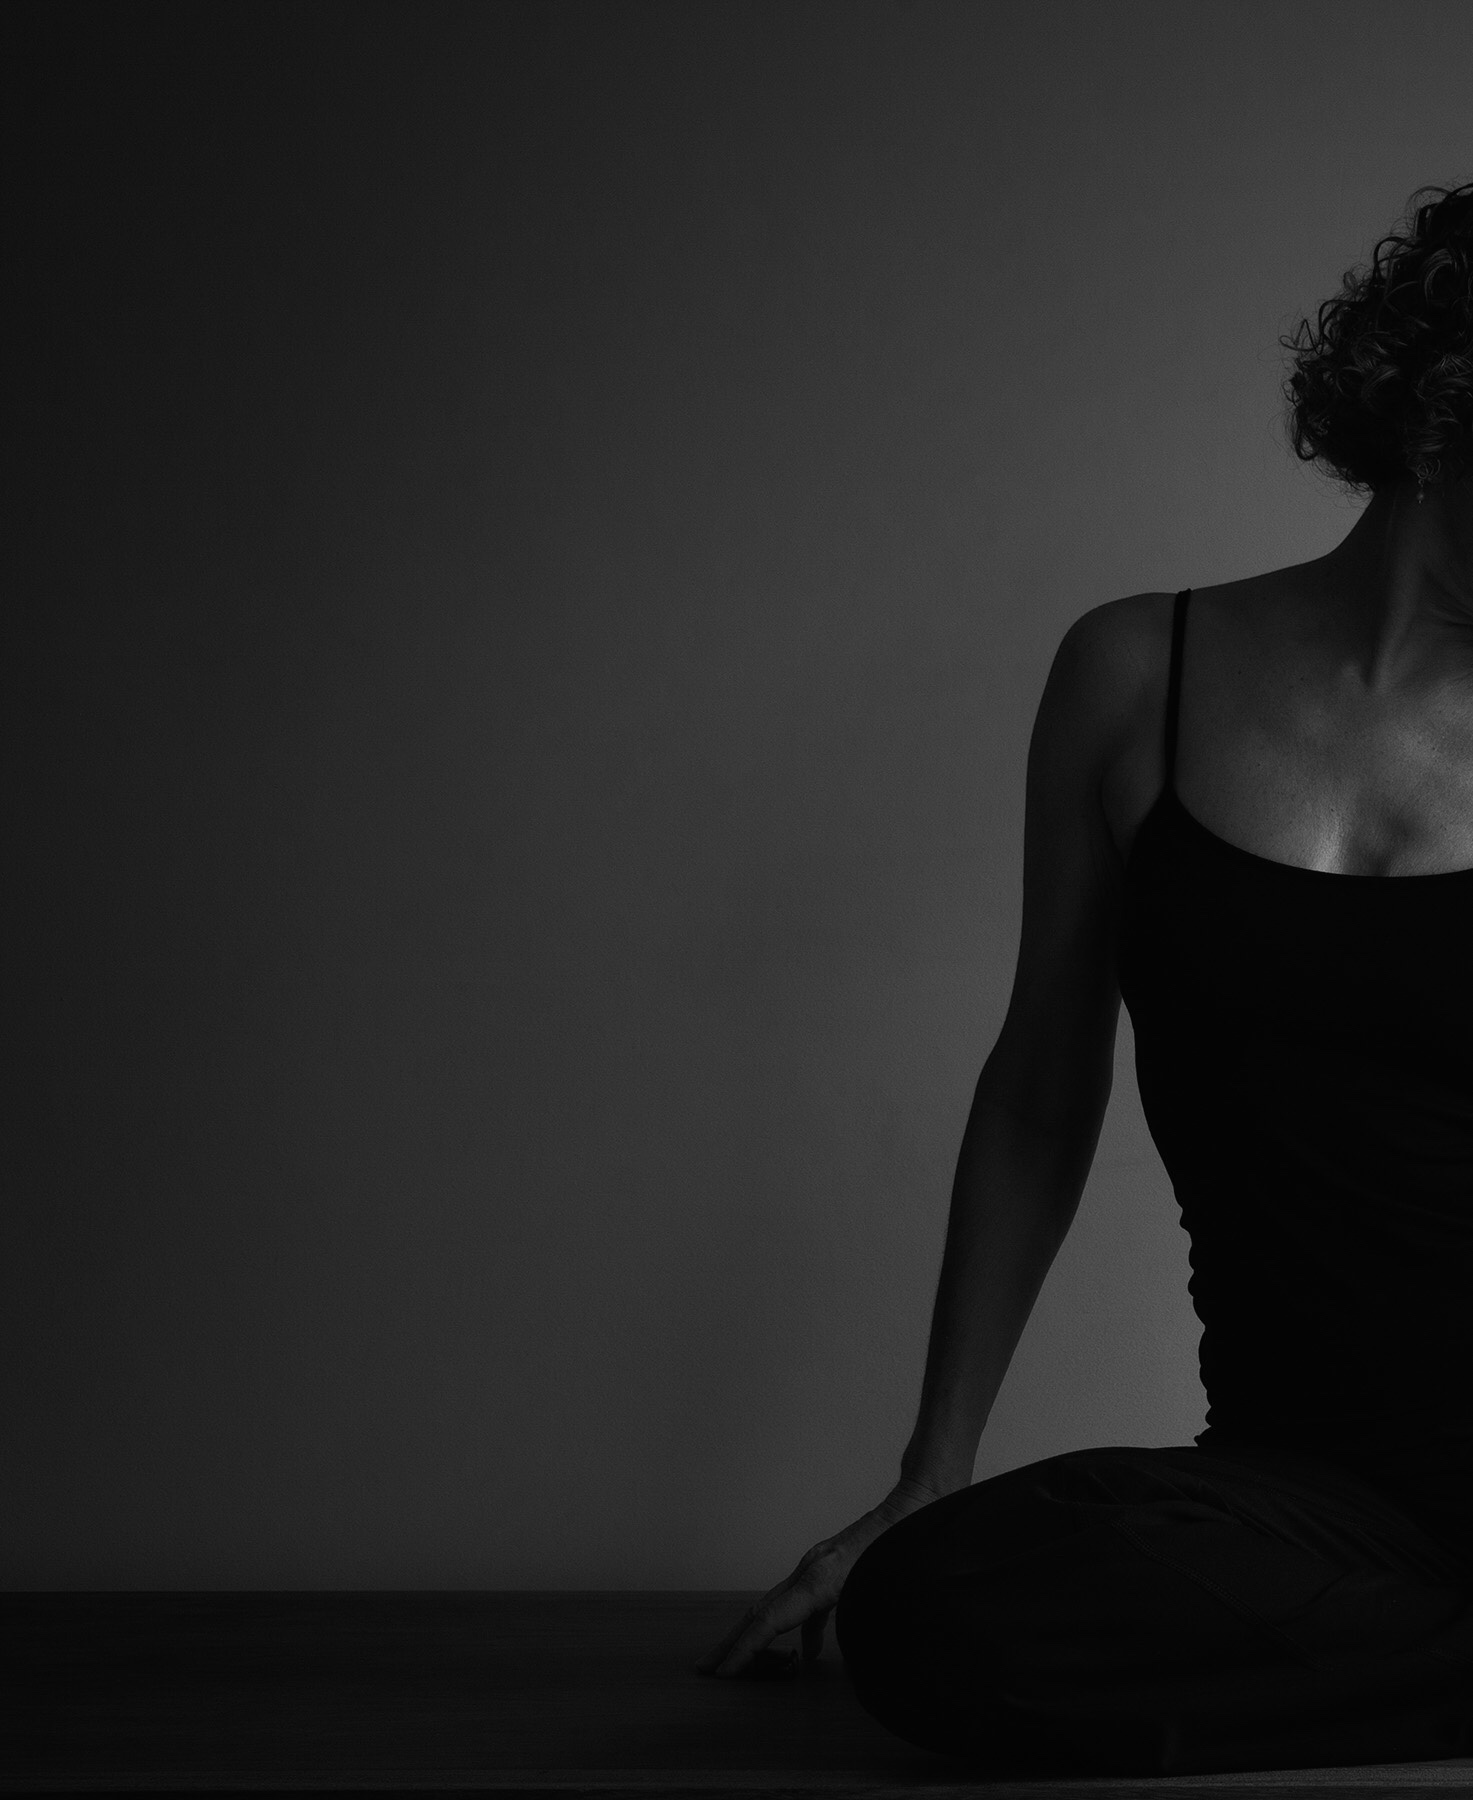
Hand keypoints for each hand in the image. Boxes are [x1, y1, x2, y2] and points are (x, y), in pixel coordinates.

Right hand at [692, 1475, 945, 1677]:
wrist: (919, 1501)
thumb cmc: (907, 1548)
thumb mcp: (886, 1598)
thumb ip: (862, 1634)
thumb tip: (844, 1667)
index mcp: (820, 1580)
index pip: (768, 1622)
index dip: (742, 1650)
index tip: (721, 1673)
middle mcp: (811, 1569)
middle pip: (761, 1611)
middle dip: (732, 1642)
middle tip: (706, 1669)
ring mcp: (818, 1563)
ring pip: (777, 1604)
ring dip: (757, 1634)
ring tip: (740, 1662)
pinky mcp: (830, 1564)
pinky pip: (800, 1601)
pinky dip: (792, 1628)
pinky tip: (803, 1654)